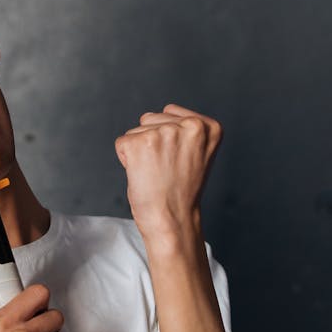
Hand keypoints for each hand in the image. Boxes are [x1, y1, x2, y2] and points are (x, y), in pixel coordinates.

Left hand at [114, 104, 221, 244]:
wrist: (173, 219)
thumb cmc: (181, 192)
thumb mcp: (197, 154)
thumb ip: (185, 130)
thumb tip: (163, 112)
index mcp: (208, 126)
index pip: (170, 113)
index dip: (168, 139)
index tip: (178, 161)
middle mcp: (189, 125)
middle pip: (151, 118)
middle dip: (153, 142)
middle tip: (165, 169)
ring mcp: (164, 133)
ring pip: (136, 130)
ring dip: (140, 151)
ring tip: (155, 173)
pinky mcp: (140, 143)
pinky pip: (122, 143)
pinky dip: (126, 159)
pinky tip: (143, 174)